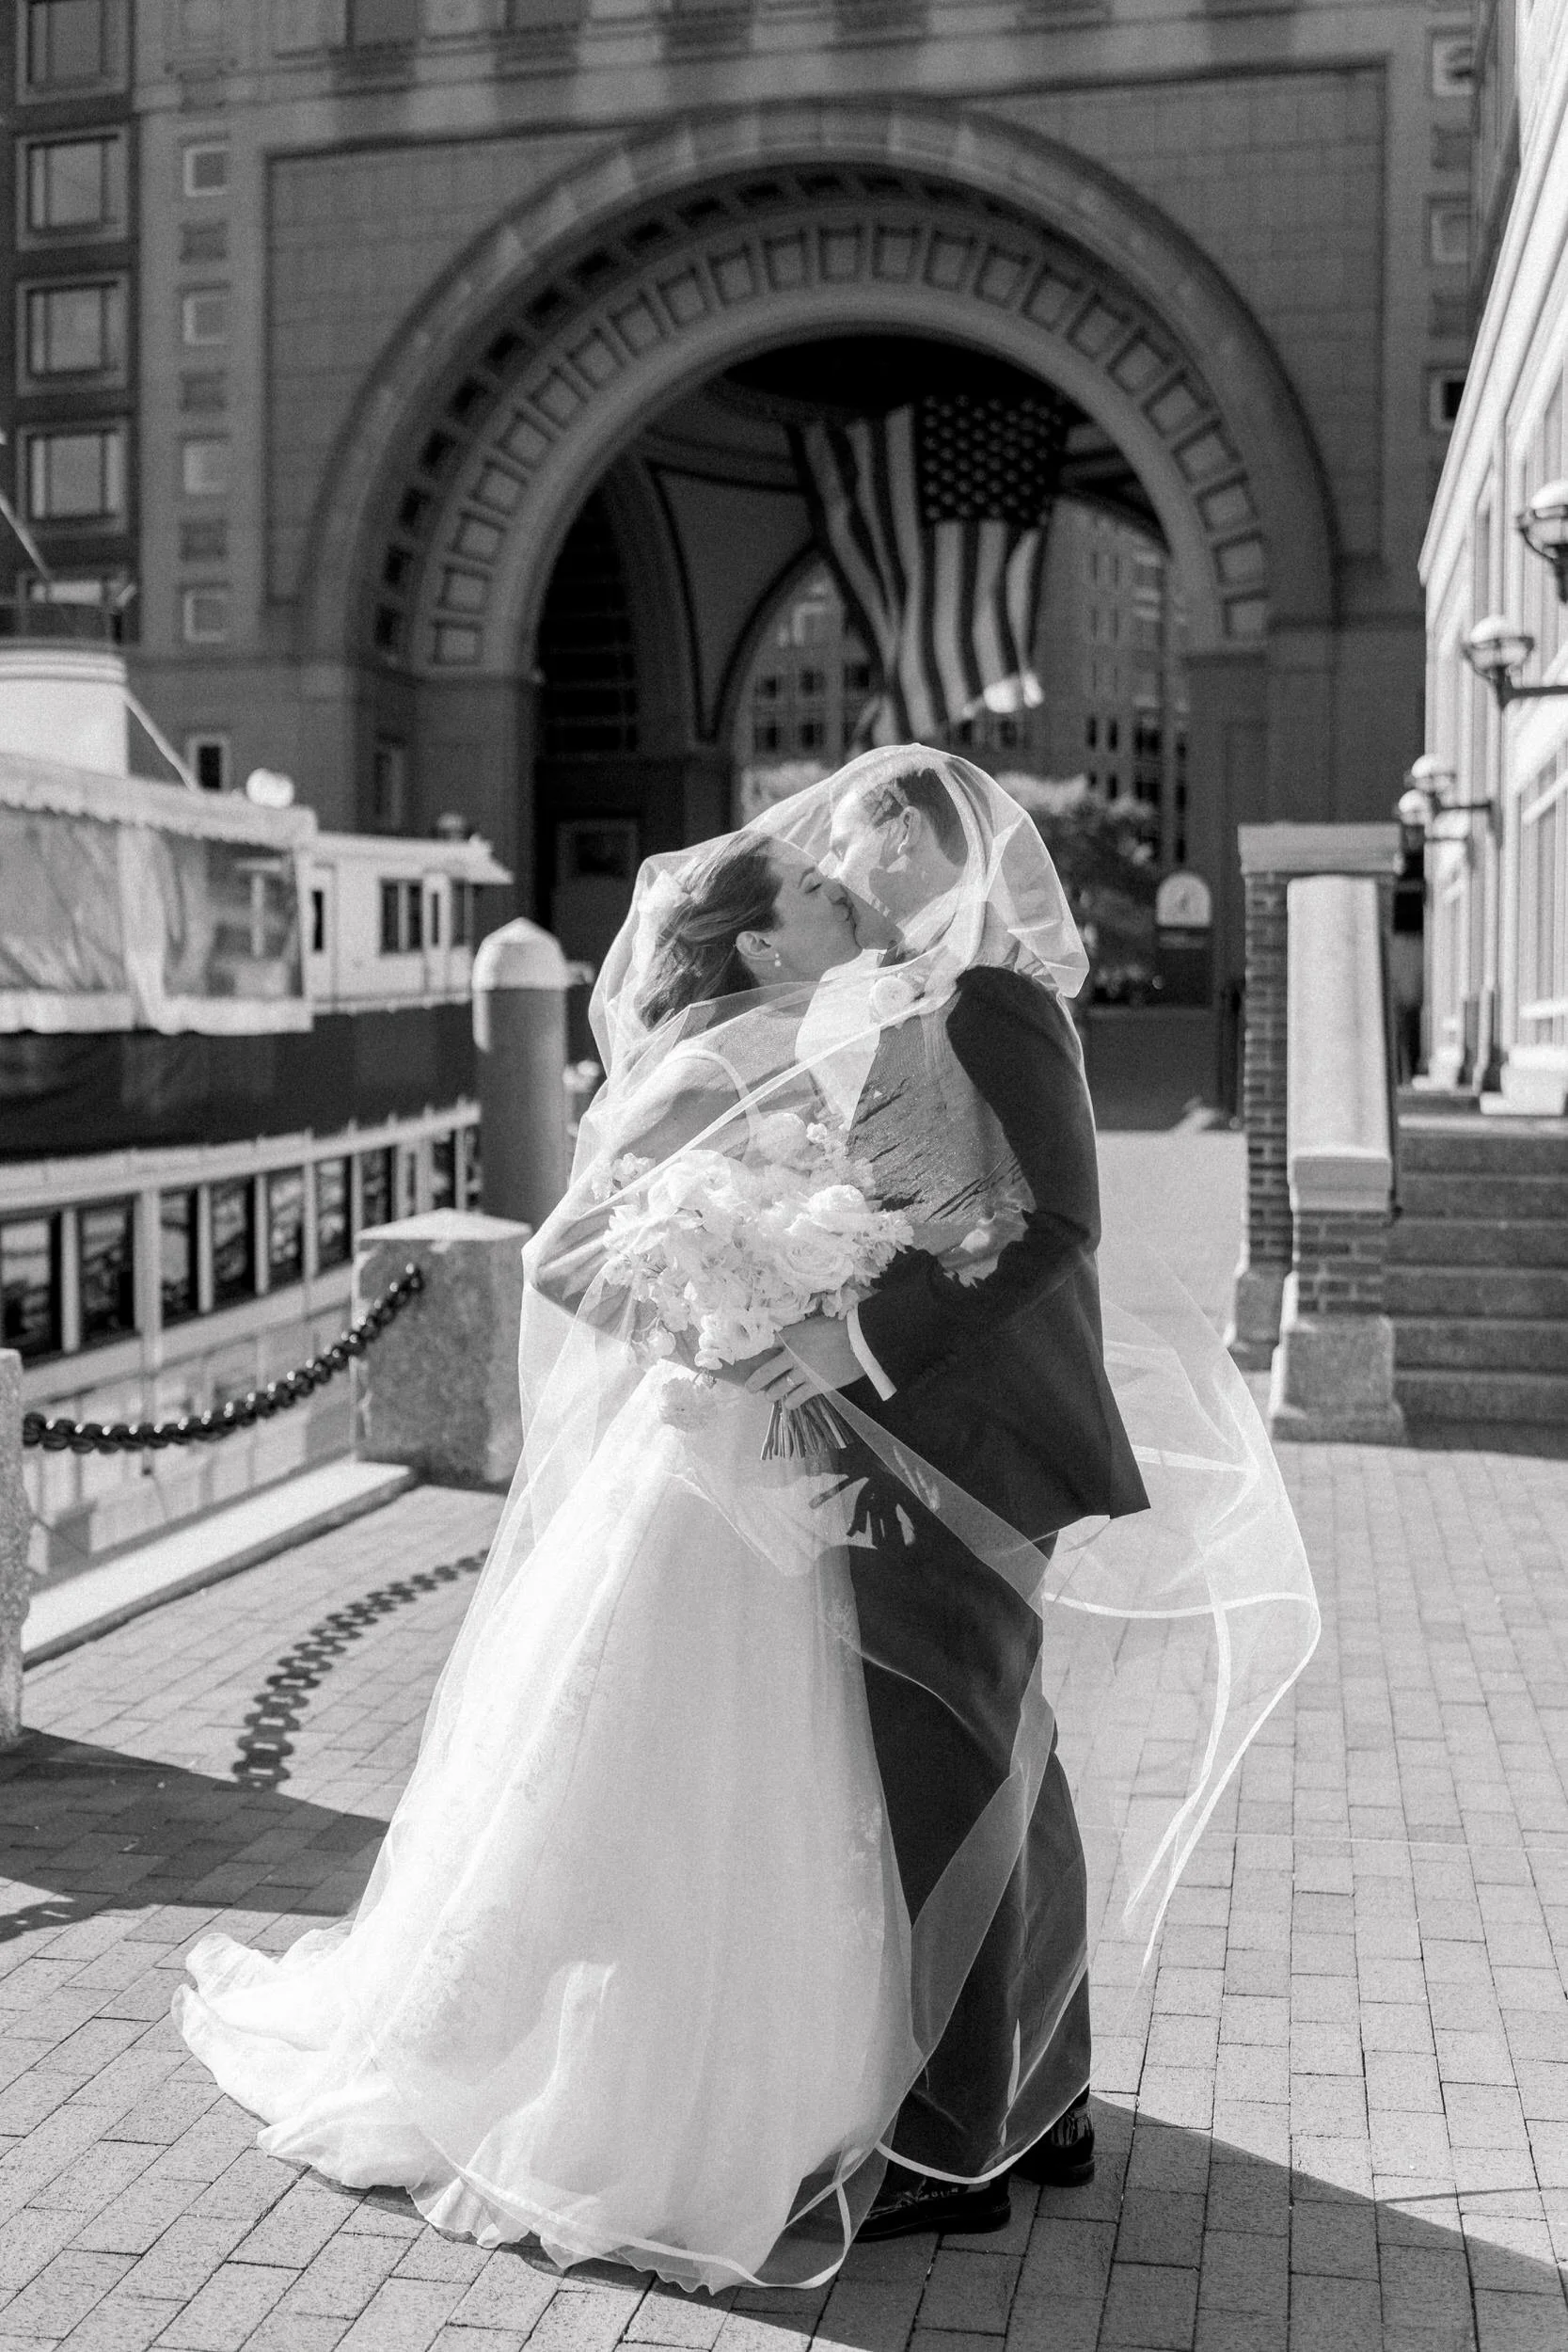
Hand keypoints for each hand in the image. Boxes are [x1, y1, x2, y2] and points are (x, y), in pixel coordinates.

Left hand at [744, 1313, 860, 1401]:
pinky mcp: (815, 1386)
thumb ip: (799, 1332)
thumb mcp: (813, 1323)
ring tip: (770, 1396)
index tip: (748, 1360)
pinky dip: (791, 1402)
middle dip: (755, 1382)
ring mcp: (802, 1373)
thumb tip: (789, 1337)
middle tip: (751, 1387)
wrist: (861, 1338)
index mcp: (791, 1335)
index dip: (755, 1352)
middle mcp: (791, 1355)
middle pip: (765, 1372)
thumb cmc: (840, 1326)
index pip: (765, 1344)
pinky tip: (790, 1403)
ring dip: (772, 1394)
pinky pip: (796, 1399)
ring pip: (778, 1389)